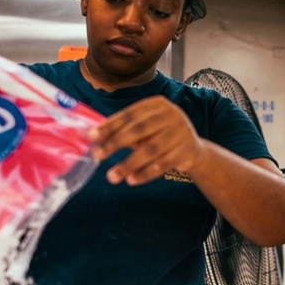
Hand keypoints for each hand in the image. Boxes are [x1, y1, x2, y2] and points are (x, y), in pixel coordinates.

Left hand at [88, 95, 206, 184]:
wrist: (194, 150)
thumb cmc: (161, 135)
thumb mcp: (146, 128)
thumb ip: (125, 130)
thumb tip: (95, 137)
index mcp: (157, 104)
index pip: (129, 115)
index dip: (109, 126)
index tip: (91, 137)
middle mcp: (171, 114)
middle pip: (138, 130)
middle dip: (115, 143)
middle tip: (97, 155)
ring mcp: (180, 132)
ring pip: (150, 149)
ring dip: (128, 164)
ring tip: (112, 176)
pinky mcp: (186, 151)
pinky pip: (162, 164)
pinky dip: (145, 173)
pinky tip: (131, 180)